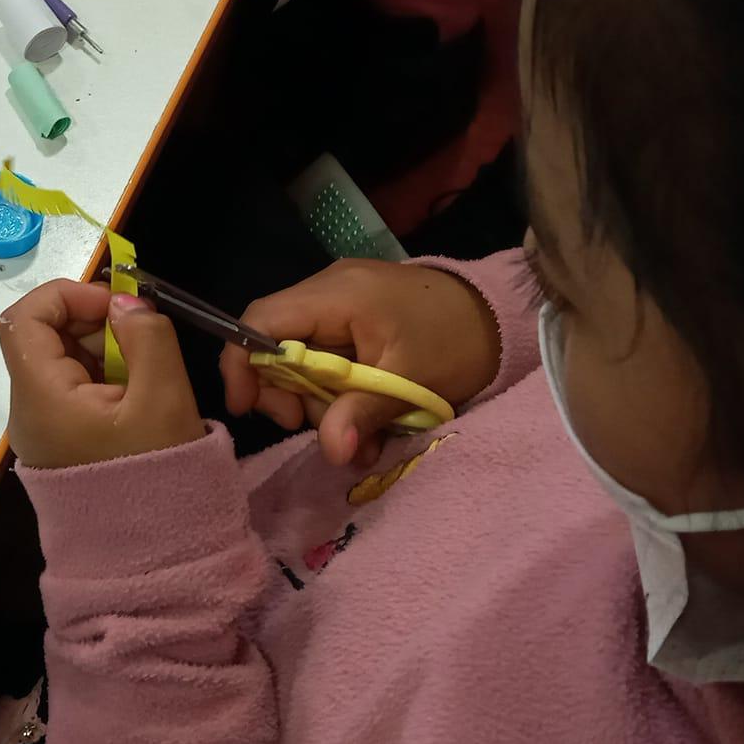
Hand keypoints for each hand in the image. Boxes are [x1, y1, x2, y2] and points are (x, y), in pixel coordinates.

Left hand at [0, 279, 206, 469]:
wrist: (151, 554)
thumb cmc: (155, 474)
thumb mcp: (165, 398)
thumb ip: (147, 336)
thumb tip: (123, 302)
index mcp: (40, 395)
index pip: (22, 319)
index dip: (64, 295)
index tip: (113, 305)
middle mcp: (28, 410)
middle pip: (42, 338)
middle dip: (91, 323)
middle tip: (141, 338)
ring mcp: (42, 429)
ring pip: (60, 363)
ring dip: (102, 350)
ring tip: (145, 372)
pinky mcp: (59, 443)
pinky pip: (71, 391)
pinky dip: (103, 377)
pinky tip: (136, 395)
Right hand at [220, 260, 498, 468]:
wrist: (501, 316)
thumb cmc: (457, 340)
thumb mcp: (411, 382)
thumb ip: (363, 412)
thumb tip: (331, 452)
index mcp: (336, 295)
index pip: (260, 320)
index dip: (243, 364)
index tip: (249, 408)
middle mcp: (328, 291)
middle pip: (274, 345)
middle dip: (290, 394)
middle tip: (315, 427)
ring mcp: (340, 304)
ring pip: (299, 359)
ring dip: (321, 403)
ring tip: (361, 435)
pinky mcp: (352, 321)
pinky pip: (325, 358)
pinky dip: (338, 393)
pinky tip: (366, 418)